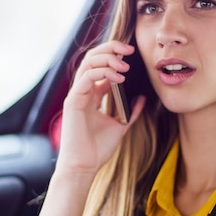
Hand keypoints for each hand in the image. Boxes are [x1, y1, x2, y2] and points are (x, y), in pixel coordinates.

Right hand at [56, 40, 144, 176]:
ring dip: (107, 58)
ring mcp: (76, 95)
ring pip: (87, 63)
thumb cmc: (97, 149)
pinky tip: (118, 77)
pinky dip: (103, 72)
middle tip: (129, 49)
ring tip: (124, 64)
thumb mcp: (120, 126)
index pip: (99, 65)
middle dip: (110, 48)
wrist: (84, 166)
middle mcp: (82, 91)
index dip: (114, 55)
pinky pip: (87, 77)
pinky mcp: (73, 101)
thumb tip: (141, 98)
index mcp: (91, 95)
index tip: (132, 54)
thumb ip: (129, 112)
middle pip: (92, 58)